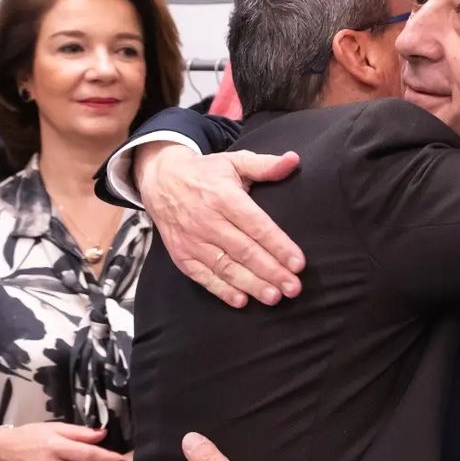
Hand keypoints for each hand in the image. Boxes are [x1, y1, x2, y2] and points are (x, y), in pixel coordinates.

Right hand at [135, 143, 305, 307]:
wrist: (160, 180)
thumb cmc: (205, 173)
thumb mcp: (234, 162)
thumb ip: (265, 165)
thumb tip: (294, 160)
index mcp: (224, 197)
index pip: (256, 225)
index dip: (278, 245)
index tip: (298, 263)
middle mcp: (207, 221)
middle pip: (244, 251)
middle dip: (271, 272)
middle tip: (293, 288)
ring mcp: (192, 240)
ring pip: (225, 267)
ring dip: (251, 285)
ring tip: (274, 297)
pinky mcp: (181, 255)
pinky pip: (203, 277)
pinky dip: (221, 290)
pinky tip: (241, 300)